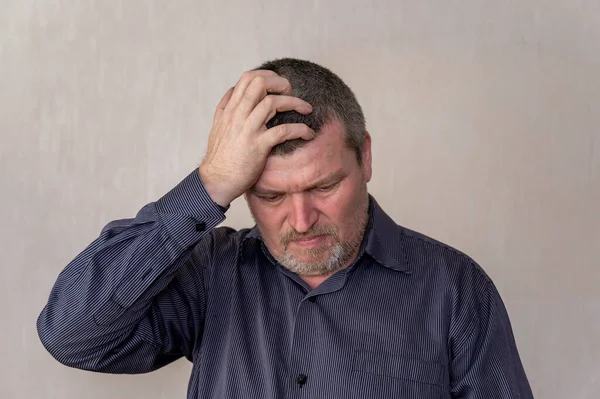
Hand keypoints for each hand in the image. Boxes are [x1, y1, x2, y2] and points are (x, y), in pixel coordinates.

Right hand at [199, 70, 314, 206]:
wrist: (216, 181)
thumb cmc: (220, 157)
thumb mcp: (217, 126)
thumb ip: (225, 108)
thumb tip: (232, 91)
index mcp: (230, 110)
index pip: (247, 78)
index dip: (267, 76)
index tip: (279, 85)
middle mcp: (238, 115)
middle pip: (259, 84)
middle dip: (281, 84)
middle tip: (292, 93)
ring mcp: (248, 130)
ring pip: (272, 103)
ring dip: (295, 103)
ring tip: (306, 109)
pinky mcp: (258, 146)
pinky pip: (283, 131)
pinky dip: (300, 129)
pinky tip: (308, 133)